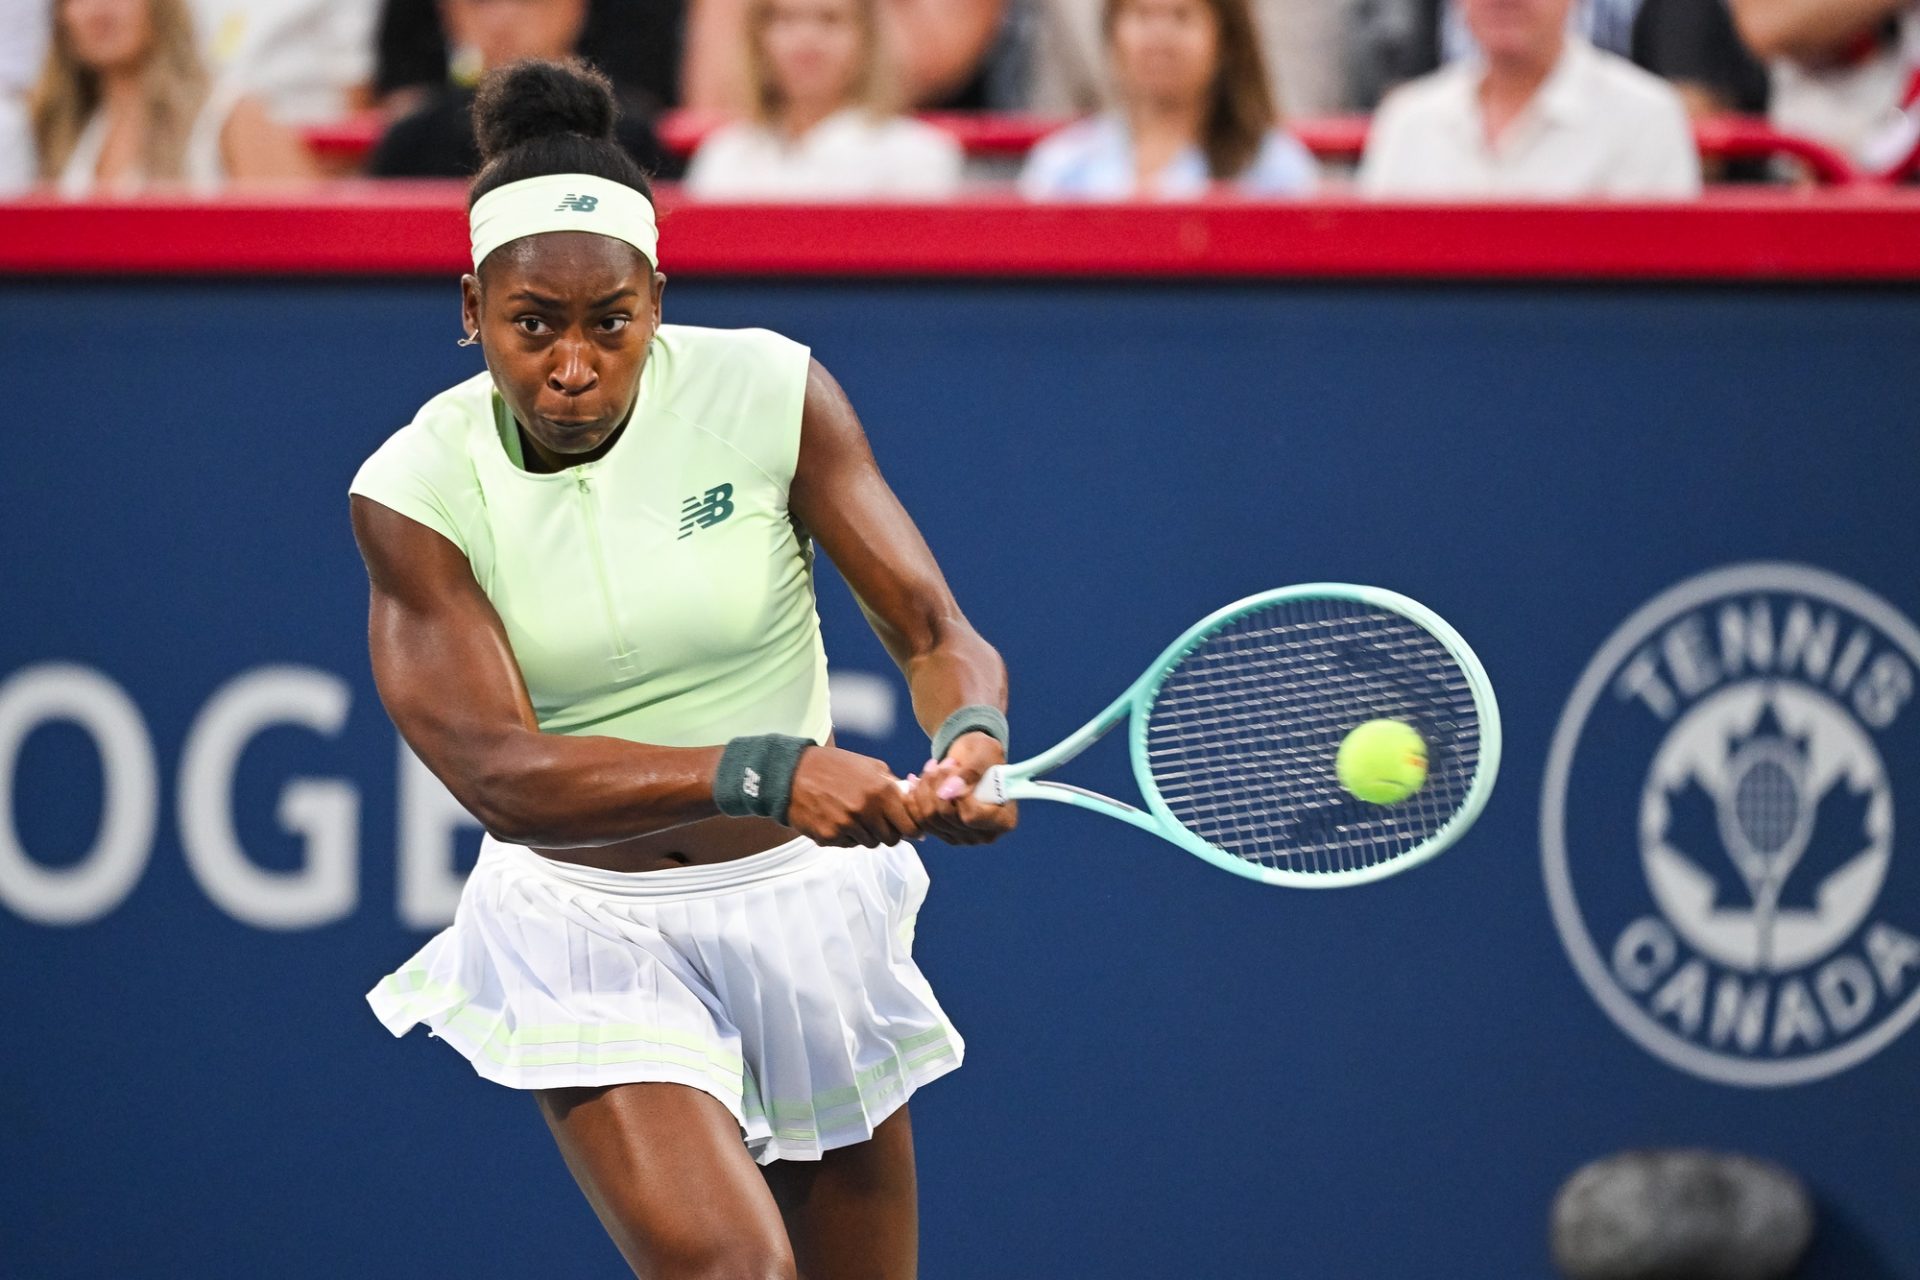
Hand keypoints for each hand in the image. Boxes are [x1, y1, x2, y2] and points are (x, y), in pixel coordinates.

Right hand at [786, 746, 923, 847]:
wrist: (791, 773)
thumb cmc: (833, 766)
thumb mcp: (868, 765)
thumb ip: (891, 783)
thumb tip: (911, 801)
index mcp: (881, 791)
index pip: (909, 826)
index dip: (911, 829)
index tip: (909, 829)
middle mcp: (866, 810)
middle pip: (891, 839)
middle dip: (888, 832)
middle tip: (878, 822)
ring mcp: (847, 825)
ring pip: (870, 843)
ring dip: (866, 834)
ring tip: (853, 816)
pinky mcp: (829, 836)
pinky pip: (847, 845)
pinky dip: (845, 836)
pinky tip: (836, 819)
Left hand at [904, 731, 1017, 845]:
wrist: (970, 758)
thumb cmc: (984, 753)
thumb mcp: (984, 753)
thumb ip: (970, 773)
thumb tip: (946, 792)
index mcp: (1004, 819)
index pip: (972, 817)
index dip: (958, 794)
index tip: (954, 769)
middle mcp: (984, 834)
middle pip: (947, 817)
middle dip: (938, 784)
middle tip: (942, 763)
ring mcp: (962, 837)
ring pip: (929, 818)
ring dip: (925, 787)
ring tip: (932, 767)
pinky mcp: (942, 833)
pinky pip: (919, 820)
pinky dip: (913, 798)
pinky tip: (915, 780)